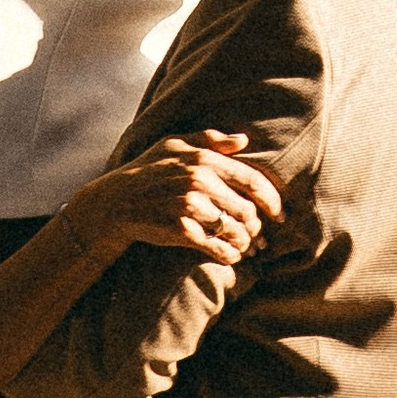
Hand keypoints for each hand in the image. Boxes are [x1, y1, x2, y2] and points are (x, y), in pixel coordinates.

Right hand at [76, 129, 283, 267]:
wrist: (115, 202)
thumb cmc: (148, 170)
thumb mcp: (174, 144)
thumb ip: (210, 140)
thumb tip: (243, 140)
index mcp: (203, 159)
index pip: (252, 181)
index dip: (272, 201)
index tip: (280, 215)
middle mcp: (199, 180)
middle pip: (246, 210)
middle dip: (258, 228)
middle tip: (261, 239)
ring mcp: (189, 206)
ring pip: (234, 230)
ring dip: (245, 243)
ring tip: (246, 248)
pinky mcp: (179, 230)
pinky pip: (216, 247)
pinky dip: (229, 256)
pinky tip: (231, 258)